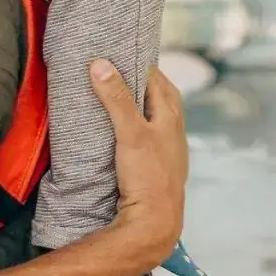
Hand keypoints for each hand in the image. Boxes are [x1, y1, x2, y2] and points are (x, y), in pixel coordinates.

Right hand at [94, 59, 186, 275]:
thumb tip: (100, 64)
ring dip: (142, 107)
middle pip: (162, 97)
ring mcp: (169, 151)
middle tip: (120, 71)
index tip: (123, 53)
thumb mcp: (130, 133)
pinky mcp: (159, 168)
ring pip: (158, 119)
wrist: (155, 222)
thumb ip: (116, 99)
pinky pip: (152, 138)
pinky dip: (140, 129)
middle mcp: (175, 132)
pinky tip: (127, 134)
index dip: (142, 65)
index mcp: (172, 117)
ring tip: (121, 99)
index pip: (158, 80)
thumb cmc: (148, 176)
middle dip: (144, 83)